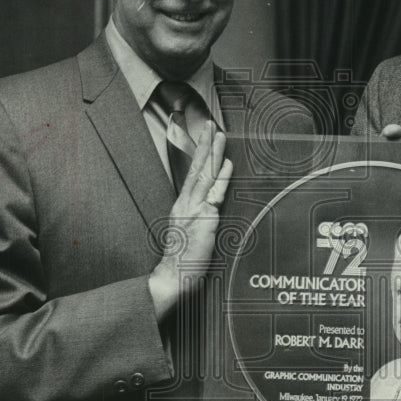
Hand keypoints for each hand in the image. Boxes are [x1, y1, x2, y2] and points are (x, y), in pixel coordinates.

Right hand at [148, 122, 231, 319]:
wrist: (174, 275)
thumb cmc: (182, 258)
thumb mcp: (188, 231)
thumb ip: (199, 214)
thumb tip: (212, 202)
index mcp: (182, 205)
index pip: (192, 174)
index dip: (199, 154)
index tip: (205, 138)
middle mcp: (186, 204)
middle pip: (196, 168)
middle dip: (204, 145)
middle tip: (209, 125)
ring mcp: (194, 209)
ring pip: (204, 175)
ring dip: (212, 153)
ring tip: (218, 135)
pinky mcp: (204, 219)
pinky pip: (214, 194)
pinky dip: (221, 178)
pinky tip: (226, 164)